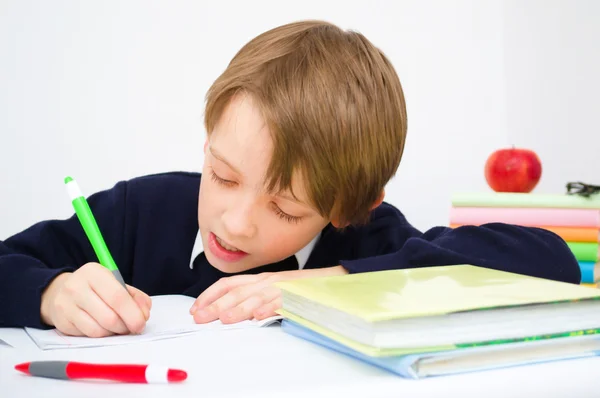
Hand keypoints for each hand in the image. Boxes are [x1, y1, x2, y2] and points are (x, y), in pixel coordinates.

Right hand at [40, 262, 151, 337]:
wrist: (59, 291)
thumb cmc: (95, 287)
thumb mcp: (114, 283)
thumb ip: (134, 296)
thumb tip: (144, 314)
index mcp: (94, 273)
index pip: (117, 297)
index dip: (132, 314)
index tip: (141, 323)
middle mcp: (76, 287)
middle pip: (109, 317)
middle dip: (125, 326)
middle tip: (132, 328)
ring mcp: (66, 306)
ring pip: (98, 330)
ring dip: (114, 333)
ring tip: (118, 327)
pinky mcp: (61, 322)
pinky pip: (88, 335)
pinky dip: (101, 335)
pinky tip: (103, 328)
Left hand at [189, 266, 346, 323]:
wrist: (337, 281)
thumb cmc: (305, 289)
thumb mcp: (275, 292)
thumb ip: (257, 299)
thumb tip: (234, 314)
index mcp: (261, 279)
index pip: (229, 283)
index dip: (210, 295)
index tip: (196, 308)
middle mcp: (269, 280)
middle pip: (238, 291)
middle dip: (216, 305)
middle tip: (201, 318)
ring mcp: (284, 286)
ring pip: (257, 296)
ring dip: (240, 308)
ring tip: (225, 319)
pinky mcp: (300, 293)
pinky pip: (283, 300)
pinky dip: (271, 307)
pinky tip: (260, 316)